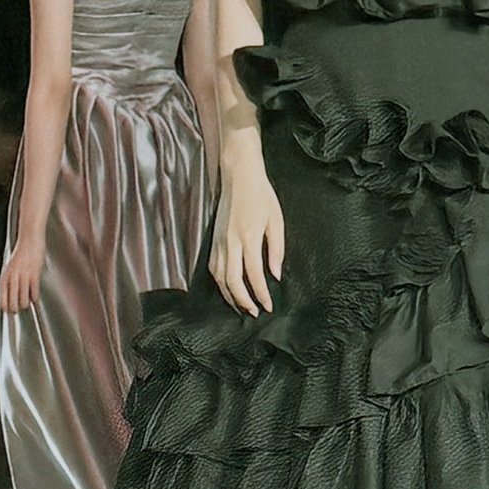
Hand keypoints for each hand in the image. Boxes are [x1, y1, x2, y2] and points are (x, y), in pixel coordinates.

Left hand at [0, 240, 44, 314]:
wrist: (30, 240)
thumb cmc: (21, 253)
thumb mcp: (10, 267)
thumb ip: (9, 280)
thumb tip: (9, 294)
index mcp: (5, 276)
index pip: (2, 299)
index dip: (6, 308)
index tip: (9, 311)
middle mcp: (13, 278)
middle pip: (12, 302)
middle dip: (16, 309)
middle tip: (18, 310)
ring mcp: (24, 276)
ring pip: (23, 299)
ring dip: (25, 304)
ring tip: (27, 303)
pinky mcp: (34, 274)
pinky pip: (34, 292)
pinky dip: (34, 297)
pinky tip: (34, 297)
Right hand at [210, 160, 284, 315]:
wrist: (239, 176)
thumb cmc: (261, 195)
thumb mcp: (276, 220)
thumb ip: (276, 249)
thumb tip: (274, 274)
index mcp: (248, 237)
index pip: (254, 274)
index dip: (261, 294)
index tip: (268, 306)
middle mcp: (230, 242)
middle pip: (232, 281)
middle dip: (243, 301)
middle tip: (254, 312)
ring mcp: (219, 241)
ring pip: (219, 277)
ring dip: (229, 296)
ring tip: (241, 306)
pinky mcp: (213, 239)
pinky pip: (213, 268)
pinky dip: (220, 283)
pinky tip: (228, 289)